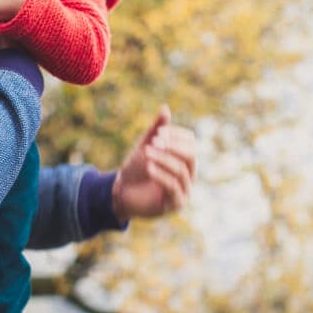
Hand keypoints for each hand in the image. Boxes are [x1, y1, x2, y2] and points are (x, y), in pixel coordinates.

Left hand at [111, 105, 196, 222]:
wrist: (121, 193)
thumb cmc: (136, 169)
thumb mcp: (146, 146)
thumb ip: (157, 129)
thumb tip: (165, 108)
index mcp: (185, 159)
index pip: (190, 142)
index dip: (176, 135)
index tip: (158, 132)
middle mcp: (189, 174)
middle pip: (191, 155)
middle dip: (172, 146)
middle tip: (154, 140)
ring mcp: (184, 190)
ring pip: (181, 170)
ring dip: (163, 159)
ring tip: (146, 152)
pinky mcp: (175, 204)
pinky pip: (173, 187)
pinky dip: (161, 175)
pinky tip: (148, 167)